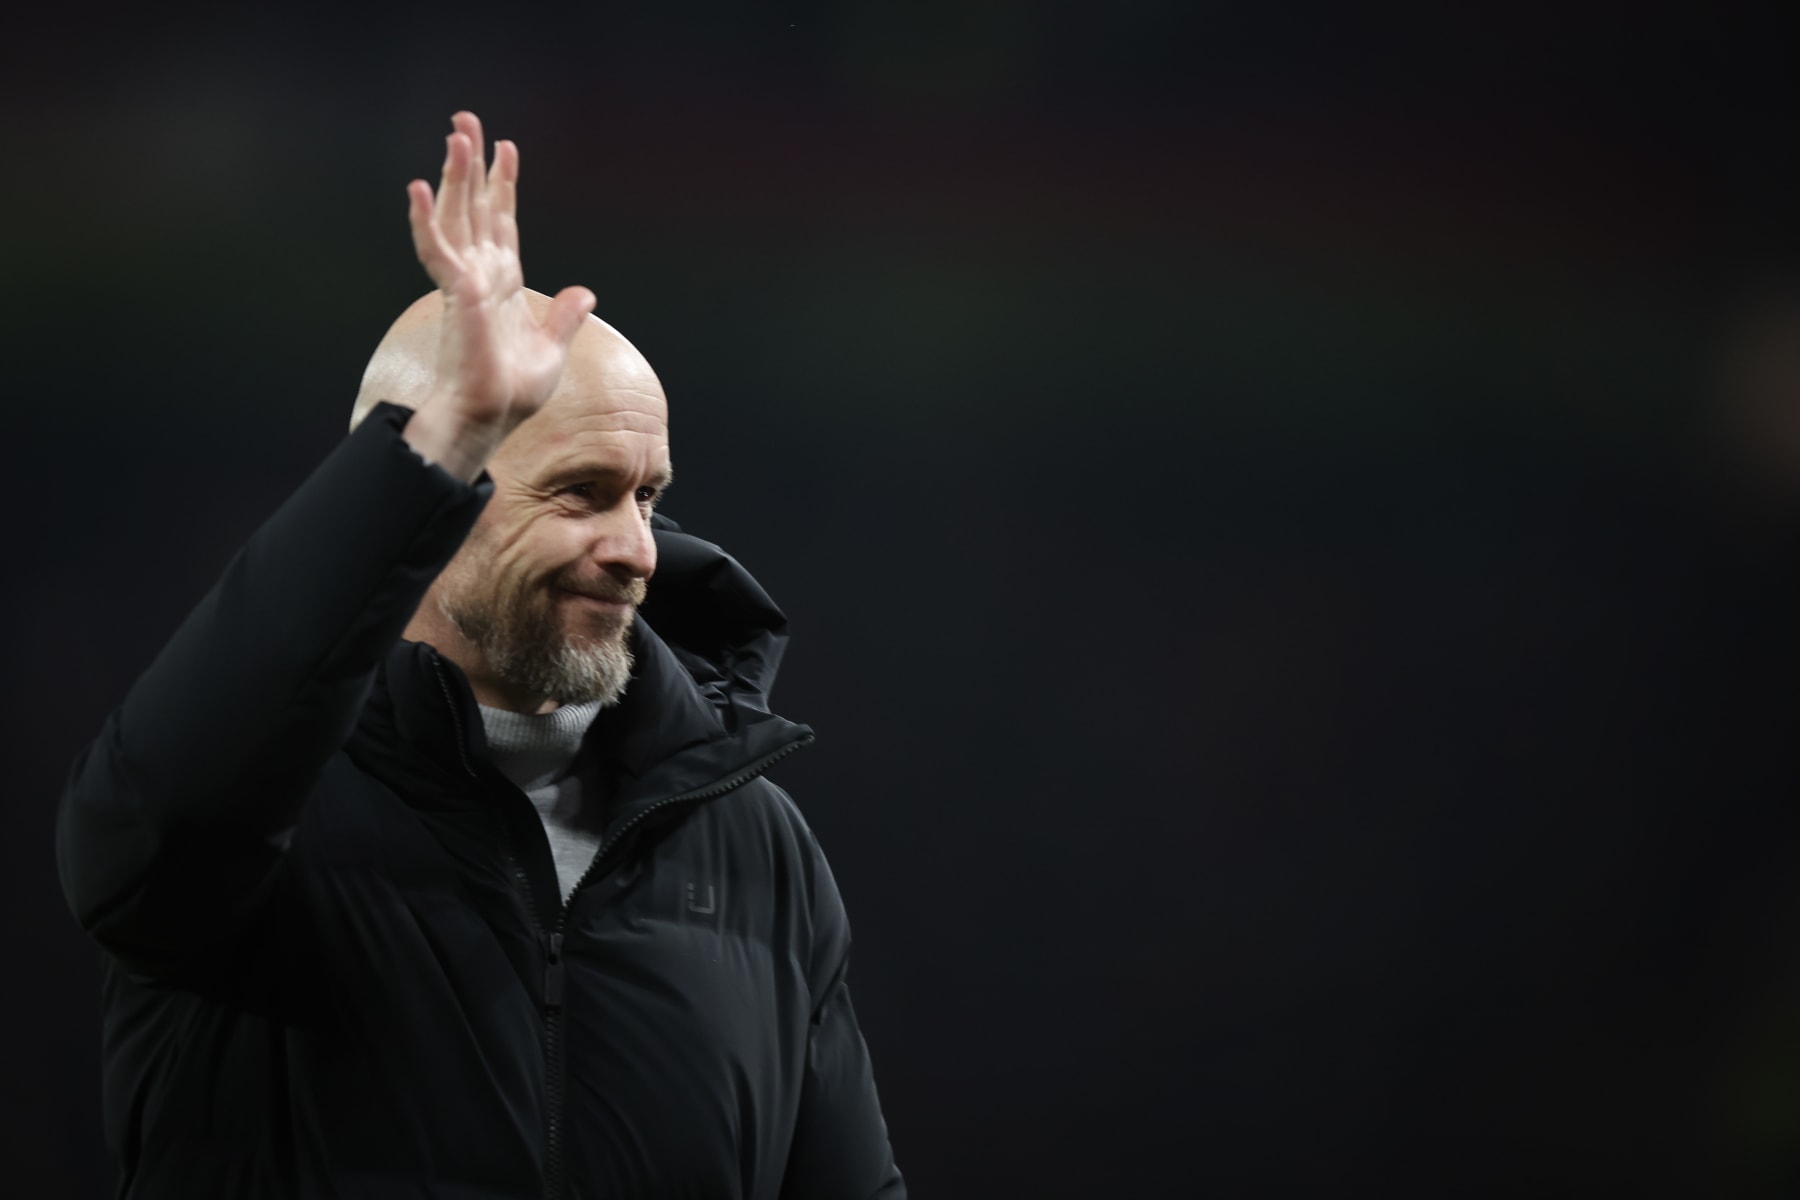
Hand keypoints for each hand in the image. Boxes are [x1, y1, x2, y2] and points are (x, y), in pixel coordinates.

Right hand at [406, 111, 594, 435]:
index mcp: (502, 282)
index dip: (503, 184)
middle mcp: (480, 274)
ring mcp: (465, 282)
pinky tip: (418, 188)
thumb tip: (585, 292)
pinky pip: (436, 250)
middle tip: (466, 119)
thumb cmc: (513, 391)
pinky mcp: (456, 295)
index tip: (506, 148)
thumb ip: (565, 315)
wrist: (493, 417)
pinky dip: (425, 219)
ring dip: (454, 176)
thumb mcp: (553, 347)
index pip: (501, 221)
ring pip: (456, 216)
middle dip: (471, 163)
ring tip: (456, 135)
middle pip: (474, 206)